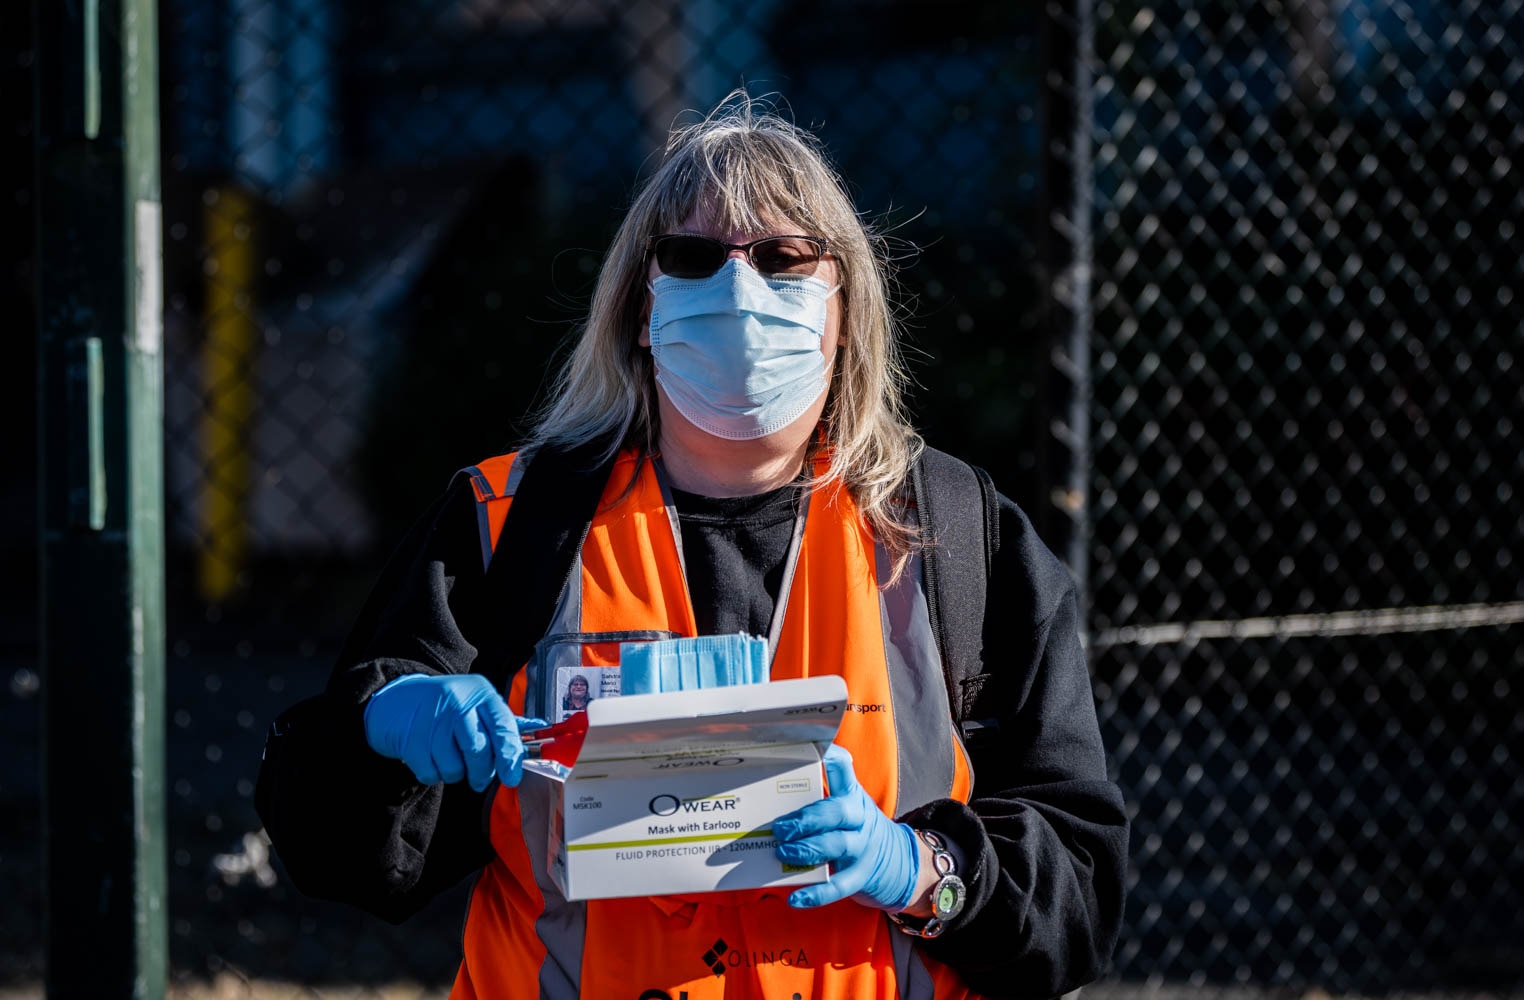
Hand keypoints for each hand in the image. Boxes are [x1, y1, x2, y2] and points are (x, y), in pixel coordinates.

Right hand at [363, 673, 545, 790]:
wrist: (395, 701)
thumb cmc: (445, 706)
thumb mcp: (476, 703)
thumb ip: (505, 721)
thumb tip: (541, 728)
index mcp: (480, 693)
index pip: (503, 727)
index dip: (510, 756)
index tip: (512, 777)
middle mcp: (457, 702)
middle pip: (479, 751)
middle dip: (482, 772)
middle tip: (479, 778)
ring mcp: (432, 719)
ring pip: (455, 766)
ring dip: (455, 774)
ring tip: (451, 761)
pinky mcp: (410, 738)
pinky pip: (431, 772)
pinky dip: (433, 774)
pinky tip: (431, 760)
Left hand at [772, 744, 919, 909]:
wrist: (897, 861)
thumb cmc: (854, 827)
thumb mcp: (847, 805)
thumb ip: (817, 797)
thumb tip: (769, 791)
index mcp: (852, 796)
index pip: (844, 771)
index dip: (833, 758)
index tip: (820, 749)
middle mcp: (859, 819)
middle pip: (837, 813)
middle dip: (806, 819)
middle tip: (779, 827)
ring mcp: (861, 849)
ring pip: (835, 846)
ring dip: (806, 850)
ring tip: (781, 852)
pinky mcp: (859, 877)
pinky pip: (838, 886)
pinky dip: (816, 894)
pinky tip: (795, 898)